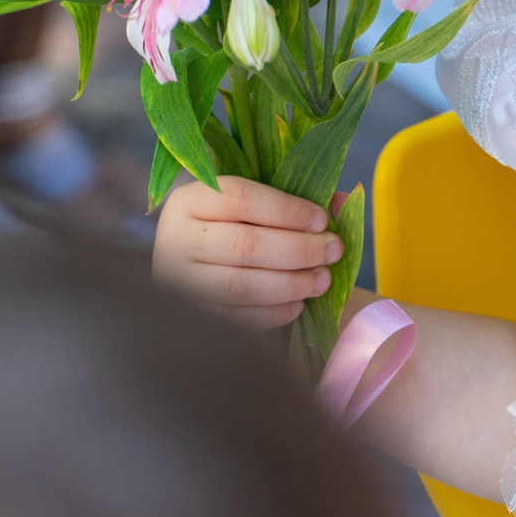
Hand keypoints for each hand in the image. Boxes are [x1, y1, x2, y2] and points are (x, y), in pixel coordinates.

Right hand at [152, 175, 345, 328]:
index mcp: (190, 200)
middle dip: (299, 250)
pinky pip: (237, 319)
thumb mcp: (250, 206)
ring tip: (322, 280)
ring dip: (291, 285)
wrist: (185, 267)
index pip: (240, 198)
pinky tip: (297, 305)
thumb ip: (292, 200)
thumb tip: (340, 202)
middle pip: (245, 245)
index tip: (322, 220)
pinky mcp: (189, 316)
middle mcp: (175, 239)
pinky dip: (274, 314)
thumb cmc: (228, 228)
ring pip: (241, 286)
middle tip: (333, 251)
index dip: (287, 209)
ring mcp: (177, 282)